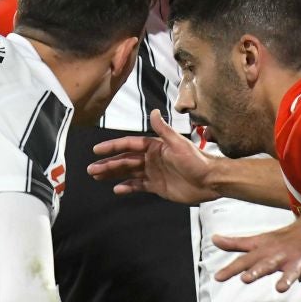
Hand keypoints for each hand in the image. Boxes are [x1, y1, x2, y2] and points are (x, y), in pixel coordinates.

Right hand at [88, 110, 218, 204]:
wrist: (209, 180)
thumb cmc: (196, 160)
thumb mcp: (178, 143)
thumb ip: (164, 129)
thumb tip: (154, 112)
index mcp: (154, 147)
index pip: (129, 145)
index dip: (113, 147)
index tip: (97, 150)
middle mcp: (151, 159)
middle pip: (125, 160)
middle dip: (108, 164)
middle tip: (91, 169)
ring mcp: (153, 173)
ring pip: (128, 172)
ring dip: (113, 174)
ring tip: (97, 176)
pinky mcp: (157, 186)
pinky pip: (138, 186)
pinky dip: (127, 187)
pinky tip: (117, 189)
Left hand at [212, 213, 300, 301]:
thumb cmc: (285, 238)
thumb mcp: (260, 240)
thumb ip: (237, 243)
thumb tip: (214, 239)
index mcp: (267, 251)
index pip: (246, 260)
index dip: (231, 269)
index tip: (218, 277)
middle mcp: (282, 256)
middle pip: (267, 264)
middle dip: (257, 271)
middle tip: (246, 278)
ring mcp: (300, 262)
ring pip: (292, 271)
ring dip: (286, 279)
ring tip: (280, 288)